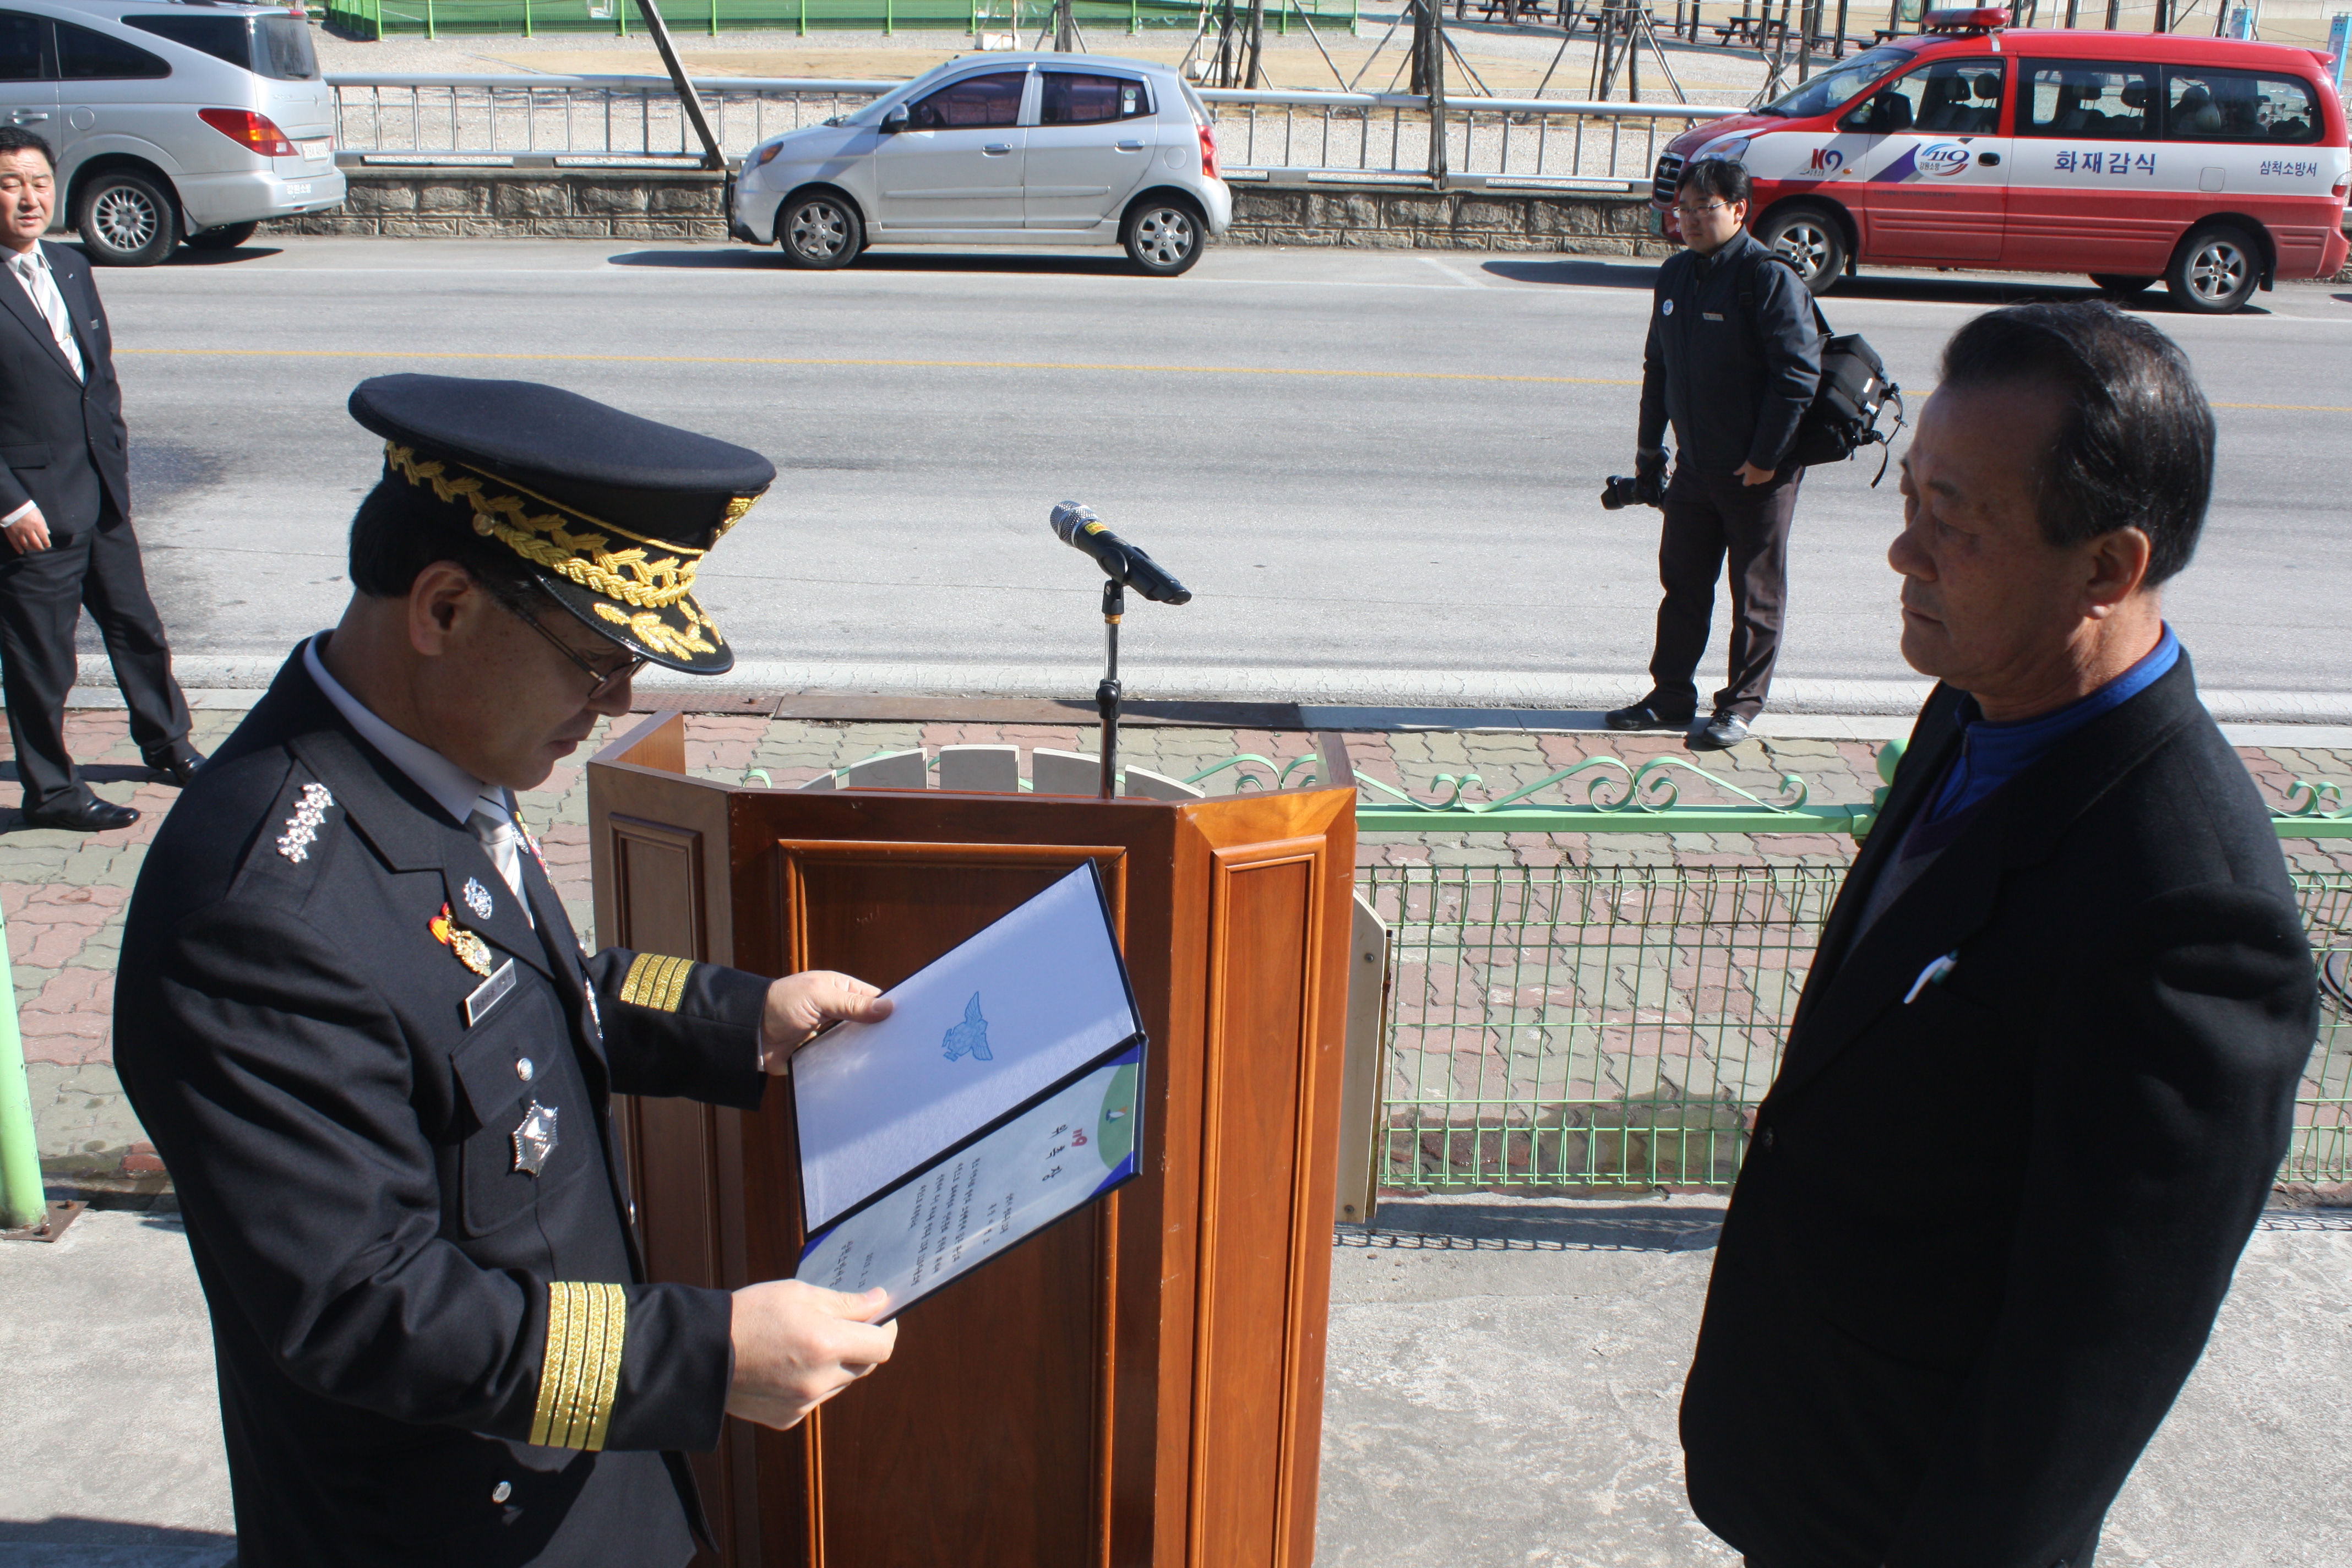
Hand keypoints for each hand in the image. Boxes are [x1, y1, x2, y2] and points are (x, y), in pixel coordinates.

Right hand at [3, 507, 49, 553]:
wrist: (12, 504)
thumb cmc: (28, 508)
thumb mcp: (39, 514)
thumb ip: (43, 524)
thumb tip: (47, 533)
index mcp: (38, 525)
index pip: (44, 539)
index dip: (47, 544)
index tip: (47, 545)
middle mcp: (29, 530)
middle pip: (36, 544)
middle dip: (40, 548)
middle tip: (41, 549)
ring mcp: (20, 533)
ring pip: (26, 545)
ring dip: (31, 549)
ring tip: (33, 549)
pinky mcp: (11, 533)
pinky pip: (15, 544)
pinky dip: (19, 549)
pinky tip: (22, 552)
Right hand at [725, 1279, 897, 1429]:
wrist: (700, 1353)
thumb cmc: (750, 1313)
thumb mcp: (799, 1294)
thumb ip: (845, 1303)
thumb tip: (879, 1302)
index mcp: (826, 1344)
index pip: (882, 1346)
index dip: (886, 1329)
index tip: (880, 1316)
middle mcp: (820, 1380)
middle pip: (864, 1365)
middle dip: (861, 1344)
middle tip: (845, 1325)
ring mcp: (803, 1404)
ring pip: (840, 1383)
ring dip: (836, 1364)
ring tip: (805, 1343)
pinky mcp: (787, 1418)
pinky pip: (814, 1398)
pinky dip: (811, 1382)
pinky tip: (785, 1365)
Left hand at [758, 970, 891, 1071]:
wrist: (748, 1034)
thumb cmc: (780, 1004)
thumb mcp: (818, 997)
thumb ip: (852, 1003)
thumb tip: (888, 1007)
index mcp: (840, 990)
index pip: (873, 998)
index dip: (888, 1009)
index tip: (906, 1022)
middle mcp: (838, 1012)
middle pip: (868, 1024)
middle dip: (880, 1033)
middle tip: (900, 1046)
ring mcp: (830, 1034)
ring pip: (857, 1045)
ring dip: (864, 1052)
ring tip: (885, 1062)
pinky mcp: (821, 1055)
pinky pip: (841, 1062)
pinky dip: (848, 1066)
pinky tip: (862, 1073)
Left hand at [1735, 462, 1776, 486]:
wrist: (1765, 458)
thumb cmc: (1752, 462)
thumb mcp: (1745, 466)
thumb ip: (1740, 471)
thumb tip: (1734, 473)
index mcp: (1749, 479)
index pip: (1745, 484)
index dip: (1745, 479)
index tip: (1746, 474)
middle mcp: (1756, 481)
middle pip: (1753, 482)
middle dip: (1753, 478)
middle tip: (1753, 470)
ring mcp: (1763, 480)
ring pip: (1760, 480)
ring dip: (1759, 476)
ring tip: (1759, 468)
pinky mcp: (1769, 477)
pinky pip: (1766, 478)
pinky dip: (1765, 475)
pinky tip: (1764, 468)